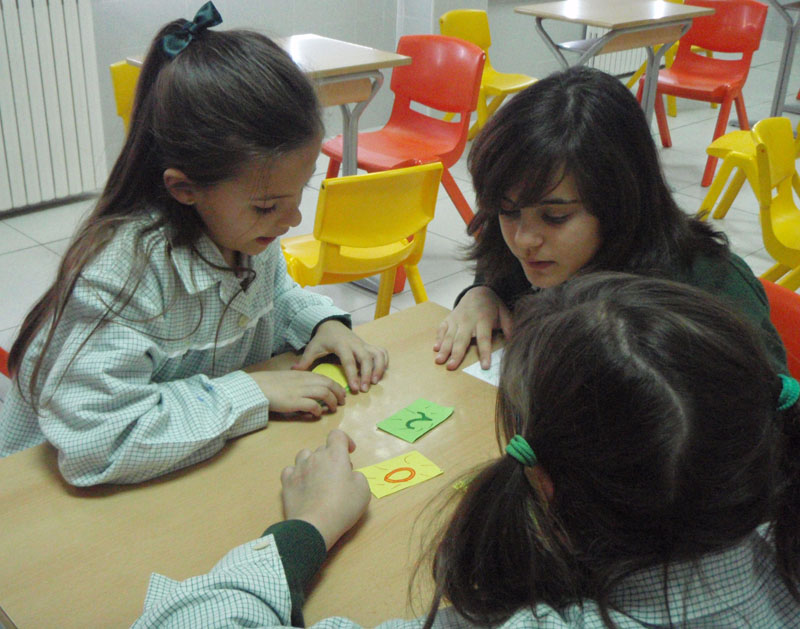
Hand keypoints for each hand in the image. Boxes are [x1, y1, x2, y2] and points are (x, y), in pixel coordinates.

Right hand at [246, 370, 346, 416]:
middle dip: (339, 393)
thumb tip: (309, 391)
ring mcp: (300, 391)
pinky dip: (318, 410)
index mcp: (303, 374)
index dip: (336, 386)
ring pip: (324, 393)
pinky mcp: (294, 401)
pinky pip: (312, 405)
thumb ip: (300, 382)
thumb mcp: (288, 378)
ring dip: (332, 402)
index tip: (340, 393)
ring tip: (333, 409)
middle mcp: (304, 381)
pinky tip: (317, 415)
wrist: (256, 387)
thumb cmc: (270, 384)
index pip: (325, 378)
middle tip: (342, 402)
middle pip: (328, 384)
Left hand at [281, 429, 370, 549]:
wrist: (314, 525)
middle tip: (338, 476)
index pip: (337, 435)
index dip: (345, 440)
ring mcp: (298, 469)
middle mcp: (315, 457)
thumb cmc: (343, 507)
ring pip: (304, 456)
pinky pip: (290, 470)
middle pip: (323, 449)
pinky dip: (297, 474)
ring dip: (312, 462)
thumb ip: (357, 476)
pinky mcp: (286, 482)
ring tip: (317, 477)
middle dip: (331, 458)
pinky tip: (302, 484)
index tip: (349, 452)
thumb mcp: (363, 491)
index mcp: (335, 455)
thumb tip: (348, 475)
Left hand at [293, 320, 388, 392]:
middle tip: (364, 389)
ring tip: (375, 382)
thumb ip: (305, 360)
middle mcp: (355, 344)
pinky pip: (381, 352)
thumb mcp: (312, 348)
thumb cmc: (322, 339)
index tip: (354, 388)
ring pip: (377, 354)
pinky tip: (381, 373)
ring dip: (379, 368)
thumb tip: (294, 371)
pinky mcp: (369, 345)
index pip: (349, 360)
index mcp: (341, 345)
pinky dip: (384, 361)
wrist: (332, 324)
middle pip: (366, 358)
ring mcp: (364, 344)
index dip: (352, 374)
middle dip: (367, 374)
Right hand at [433, 286, 511, 369]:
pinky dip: (438, 338)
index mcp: (483, 319)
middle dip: (456, 354)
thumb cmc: (492, 306)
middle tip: (451, 367)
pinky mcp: (449, 319)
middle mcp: (468, 320)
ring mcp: (456, 319)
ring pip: (449, 336)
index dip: (485, 352)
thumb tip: (514, 342)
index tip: (485, 366)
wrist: (477, 291)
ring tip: (439, 361)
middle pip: (462, 339)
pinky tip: (436, 348)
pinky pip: (442, 329)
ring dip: (444, 349)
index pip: (484, 338)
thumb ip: (509, 326)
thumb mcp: (504, 313)